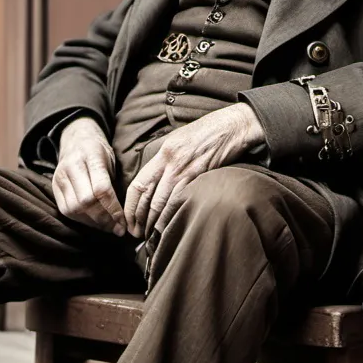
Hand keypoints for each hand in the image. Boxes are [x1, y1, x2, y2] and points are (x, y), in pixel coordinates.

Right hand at [51, 117, 125, 235]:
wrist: (76, 139)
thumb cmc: (100, 151)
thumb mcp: (112, 160)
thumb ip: (114, 183)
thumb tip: (124, 216)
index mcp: (91, 156)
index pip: (101, 189)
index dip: (113, 209)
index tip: (124, 222)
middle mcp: (72, 166)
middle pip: (86, 201)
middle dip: (104, 219)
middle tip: (118, 228)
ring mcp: (60, 177)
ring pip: (74, 209)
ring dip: (93, 223)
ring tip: (108, 227)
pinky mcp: (54, 187)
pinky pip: (66, 210)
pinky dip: (82, 220)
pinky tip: (95, 223)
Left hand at [124, 103, 265, 239]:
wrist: (233, 126)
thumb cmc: (208, 132)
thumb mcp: (179, 139)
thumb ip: (166, 158)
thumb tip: (154, 179)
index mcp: (163, 153)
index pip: (138, 183)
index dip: (131, 205)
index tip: (129, 219)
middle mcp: (171, 162)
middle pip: (148, 197)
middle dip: (140, 219)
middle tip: (136, 234)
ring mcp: (186, 170)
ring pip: (163, 202)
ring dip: (155, 223)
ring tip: (150, 236)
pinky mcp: (202, 177)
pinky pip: (183, 201)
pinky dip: (174, 216)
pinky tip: (170, 226)